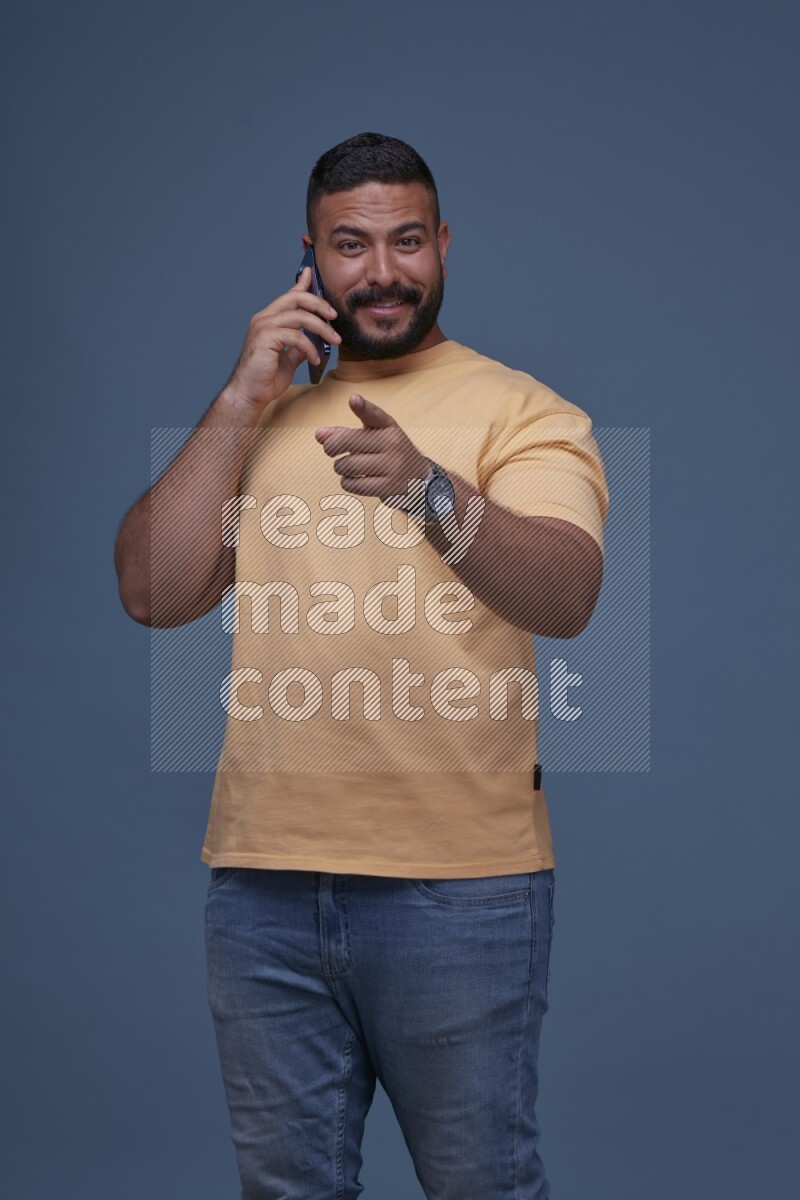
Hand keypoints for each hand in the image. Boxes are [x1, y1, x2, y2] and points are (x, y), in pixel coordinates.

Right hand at [224, 266, 341, 410]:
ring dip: (322, 327)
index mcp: (268, 320)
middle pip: (295, 298)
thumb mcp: (288, 359)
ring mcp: (263, 327)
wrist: (249, 395)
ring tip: (334, 340)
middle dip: (319, 303)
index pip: (288, 296)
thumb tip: (314, 341)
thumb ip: (299, 346)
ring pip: (300, 316)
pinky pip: (297, 337)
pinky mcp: (266, 338)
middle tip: (334, 315)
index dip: (302, 283)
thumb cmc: (265, 379)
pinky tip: (315, 359)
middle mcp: (264, 319)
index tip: (312, 274)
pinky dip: (310, 347)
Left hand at [315, 395, 429, 504]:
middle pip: (346, 442)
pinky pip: (353, 484)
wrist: (418, 479)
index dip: (363, 407)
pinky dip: (347, 482)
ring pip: (346, 465)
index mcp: (389, 426)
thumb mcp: (373, 437)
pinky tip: (355, 479)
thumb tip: (319, 435)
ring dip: (341, 468)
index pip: (374, 415)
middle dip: (331, 448)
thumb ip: (345, 433)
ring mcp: (392, 466)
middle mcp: (393, 443)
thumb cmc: (387, 453)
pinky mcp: (388, 487)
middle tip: (331, 451)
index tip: (353, 400)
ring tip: (350, 467)